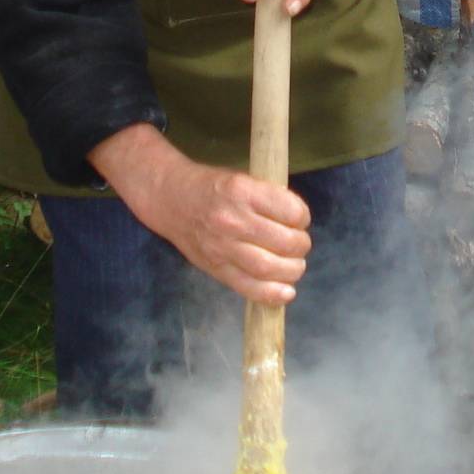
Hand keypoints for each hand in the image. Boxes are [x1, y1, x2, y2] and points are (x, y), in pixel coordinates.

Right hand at [92, 125, 311, 304]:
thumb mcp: (242, 179)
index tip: (301, 219)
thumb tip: (299, 223)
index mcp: (243, 191)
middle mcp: (233, 220)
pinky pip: (248, 287)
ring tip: (295, 265)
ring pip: (269, 268)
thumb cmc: (213, 187)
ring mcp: (222, 247)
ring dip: (292, 270)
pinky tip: (286, 292)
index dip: (303, 217)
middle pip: (284, 242)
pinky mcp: (215, 268)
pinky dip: (272, 294)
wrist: (170, 199)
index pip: (290, 211)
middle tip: (300, 244)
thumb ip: (269, 199)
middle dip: (301, 246)